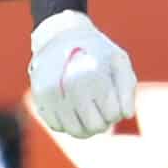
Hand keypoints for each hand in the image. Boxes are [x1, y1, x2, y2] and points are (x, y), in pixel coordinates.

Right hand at [28, 10, 136, 137]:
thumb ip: (127, 88)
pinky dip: (67, 123)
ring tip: (88, 111)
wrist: (60, 36)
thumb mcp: (119, 61)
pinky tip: (72, 109)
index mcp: (93, 74)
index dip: (117, 111)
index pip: (113, 114)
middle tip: (101, 108)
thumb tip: (127, 115)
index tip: (112, 99)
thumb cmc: (96, 52)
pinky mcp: (39, 98)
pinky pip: (57, 126)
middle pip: (96, 127)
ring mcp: (52, 93)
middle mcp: (70, 84)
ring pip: (75, 132)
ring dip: (86, 127)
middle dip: (103, 121)